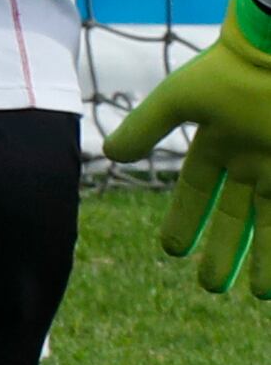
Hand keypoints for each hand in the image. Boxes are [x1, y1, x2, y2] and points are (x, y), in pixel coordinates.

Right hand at [102, 0, 270, 291]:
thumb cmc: (231, 69)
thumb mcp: (179, 99)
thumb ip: (146, 127)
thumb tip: (110, 156)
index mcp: (219, 141)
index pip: (197, 190)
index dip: (184, 220)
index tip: (172, 251)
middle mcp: (252, 159)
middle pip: (237, 215)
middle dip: (225, 251)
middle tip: (213, 287)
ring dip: (267, 259)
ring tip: (261, 294)